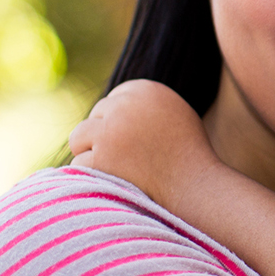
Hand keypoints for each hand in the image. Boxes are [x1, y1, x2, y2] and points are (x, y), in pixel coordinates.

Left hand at [68, 80, 218, 206]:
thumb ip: (143, 103)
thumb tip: (109, 103)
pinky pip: (80, 163)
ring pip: (78, 137)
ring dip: (92, 152)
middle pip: (95, 116)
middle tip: (133, 157)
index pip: (112, 100)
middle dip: (106, 135)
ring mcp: (111, 131)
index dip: (121, 123)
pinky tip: (119, 180)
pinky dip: (94, 175)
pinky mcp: (101, 157)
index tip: (138, 140)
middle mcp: (126, 104)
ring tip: (120, 167)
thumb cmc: (188, 153)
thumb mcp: (173, 112)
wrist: (196, 186)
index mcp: (146, 89)